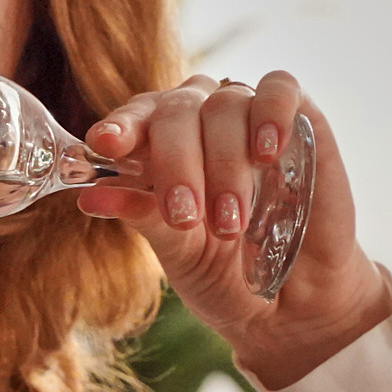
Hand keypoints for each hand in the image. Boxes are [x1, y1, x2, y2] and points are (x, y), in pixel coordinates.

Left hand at [75, 71, 391, 388]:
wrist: (295, 302)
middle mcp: (200, 124)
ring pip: (226, 103)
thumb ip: (143, 218)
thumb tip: (90, 199)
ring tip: (231, 221)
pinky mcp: (300, 121)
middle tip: (185, 217)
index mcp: (159, 148)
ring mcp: (248, 119)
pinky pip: (280, 89)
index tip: (105, 144)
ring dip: (225, 161)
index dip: (121, 125)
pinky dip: (271, 112)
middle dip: (177, 163)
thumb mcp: (180, 253)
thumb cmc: (227, 274)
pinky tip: (266, 151)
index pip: (135, 117)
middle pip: (178, 110)